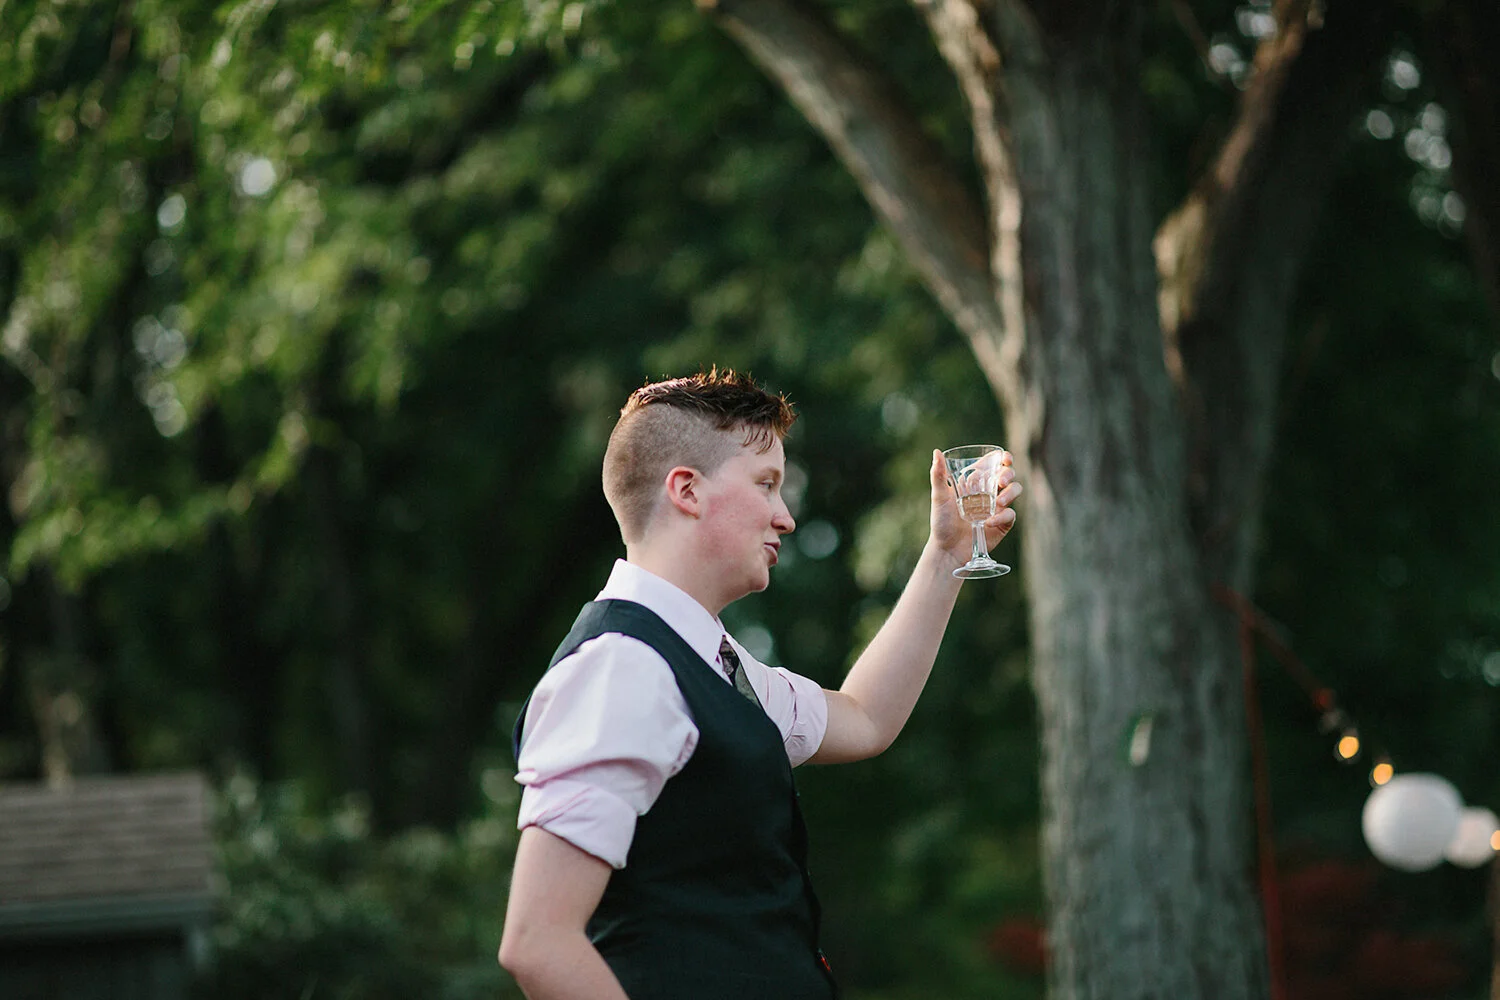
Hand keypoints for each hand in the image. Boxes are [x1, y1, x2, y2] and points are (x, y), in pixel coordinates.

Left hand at [927, 448, 1020, 570]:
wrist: (947, 549)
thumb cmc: (941, 521)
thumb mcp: (939, 497)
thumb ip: (938, 475)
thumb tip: (936, 452)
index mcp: (976, 481)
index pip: (994, 464)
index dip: (1004, 458)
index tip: (1005, 458)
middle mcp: (989, 491)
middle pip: (1008, 474)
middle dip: (1008, 474)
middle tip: (1000, 481)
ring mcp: (997, 507)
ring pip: (1015, 490)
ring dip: (1011, 492)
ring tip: (999, 501)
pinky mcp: (1002, 523)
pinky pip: (1011, 514)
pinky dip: (1003, 516)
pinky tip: (989, 522)